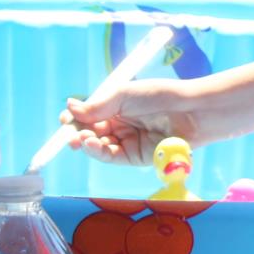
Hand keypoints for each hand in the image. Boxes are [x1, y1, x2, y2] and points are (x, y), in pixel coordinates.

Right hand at [64, 80, 202, 166]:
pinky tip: (89, 144)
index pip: (89, 115)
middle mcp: (119, 125)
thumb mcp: (124, 95)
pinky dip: (96, 152)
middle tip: (68, 132)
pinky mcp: (133, 157)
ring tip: (80, 138)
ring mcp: (126, 142)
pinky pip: (109, 156)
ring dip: (84, 143)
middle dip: (76, 133)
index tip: (65, 118)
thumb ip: (97, 105)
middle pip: (90, 132)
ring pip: (97, 146)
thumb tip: (70, 107)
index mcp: (117, 107)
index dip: (76, 118)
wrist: (188, 112)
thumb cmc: (159, 96)